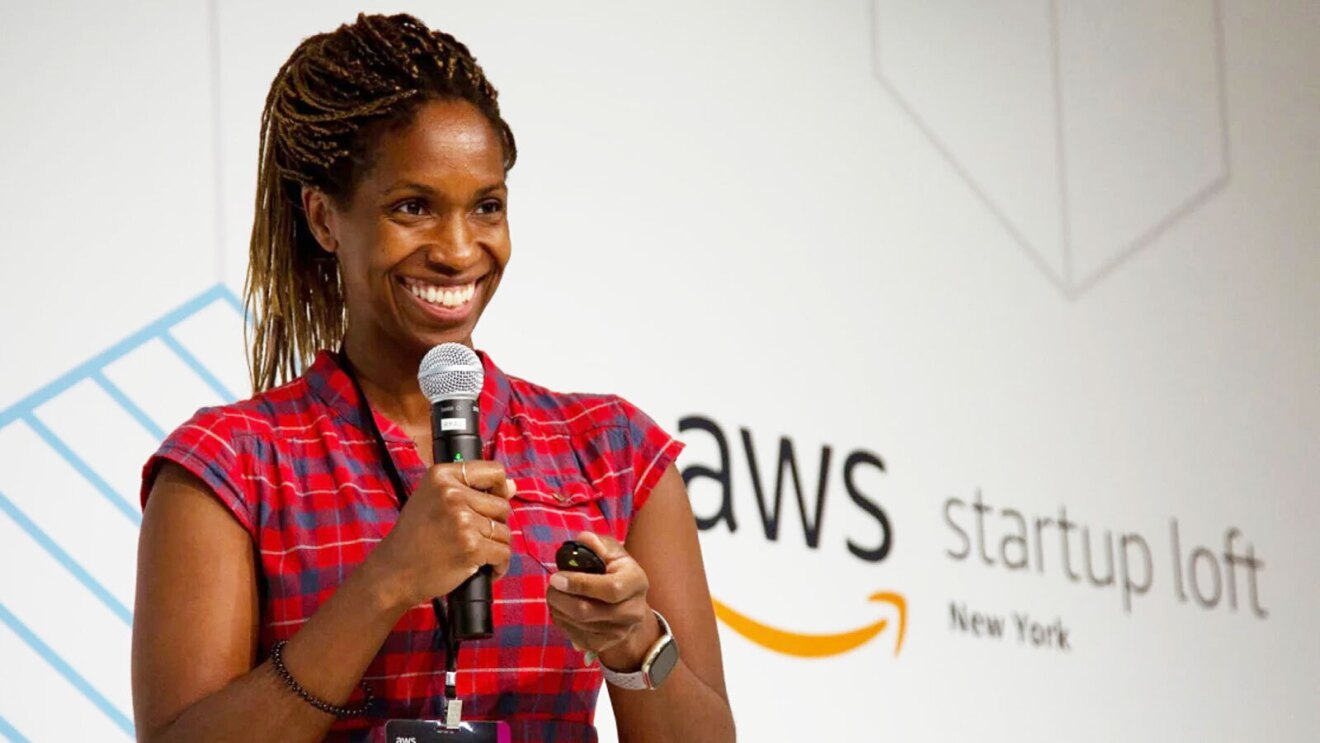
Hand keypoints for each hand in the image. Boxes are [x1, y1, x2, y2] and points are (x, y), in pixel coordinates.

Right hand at [370, 460, 515, 608]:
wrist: (394, 572)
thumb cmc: (414, 536)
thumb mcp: (433, 499)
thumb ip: (470, 489)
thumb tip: (512, 487)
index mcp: (442, 476)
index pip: (494, 471)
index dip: (500, 488)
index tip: (493, 501)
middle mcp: (452, 494)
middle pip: (502, 506)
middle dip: (495, 524)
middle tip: (474, 537)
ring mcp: (462, 520)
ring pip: (504, 532)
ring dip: (496, 547)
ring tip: (476, 554)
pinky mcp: (471, 547)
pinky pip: (503, 553)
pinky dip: (499, 565)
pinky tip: (484, 569)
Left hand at [546, 531, 661, 671]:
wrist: (630, 606)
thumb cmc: (617, 572)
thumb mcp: (612, 552)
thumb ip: (598, 544)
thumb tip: (583, 540)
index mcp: (637, 582)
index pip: (610, 589)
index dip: (580, 584)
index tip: (557, 578)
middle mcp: (632, 611)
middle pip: (587, 611)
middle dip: (560, 598)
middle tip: (550, 586)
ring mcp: (619, 632)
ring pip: (577, 624)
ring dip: (558, 609)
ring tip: (555, 596)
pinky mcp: (604, 644)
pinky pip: (575, 636)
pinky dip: (562, 622)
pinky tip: (561, 609)